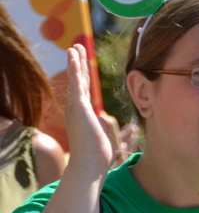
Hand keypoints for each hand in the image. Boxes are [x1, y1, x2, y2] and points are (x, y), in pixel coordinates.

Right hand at [61, 43, 114, 177]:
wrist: (90, 165)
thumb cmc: (98, 155)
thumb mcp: (102, 134)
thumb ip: (104, 124)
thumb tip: (109, 121)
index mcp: (82, 113)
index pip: (82, 89)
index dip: (82, 75)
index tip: (81, 62)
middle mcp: (76, 108)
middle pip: (77, 81)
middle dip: (77, 64)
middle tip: (75, 48)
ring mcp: (76, 107)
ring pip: (76, 79)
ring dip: (75, 62)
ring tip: (74, 48)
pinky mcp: (79, 108)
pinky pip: (77, 84)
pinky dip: (75, 71)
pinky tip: (75, 59)